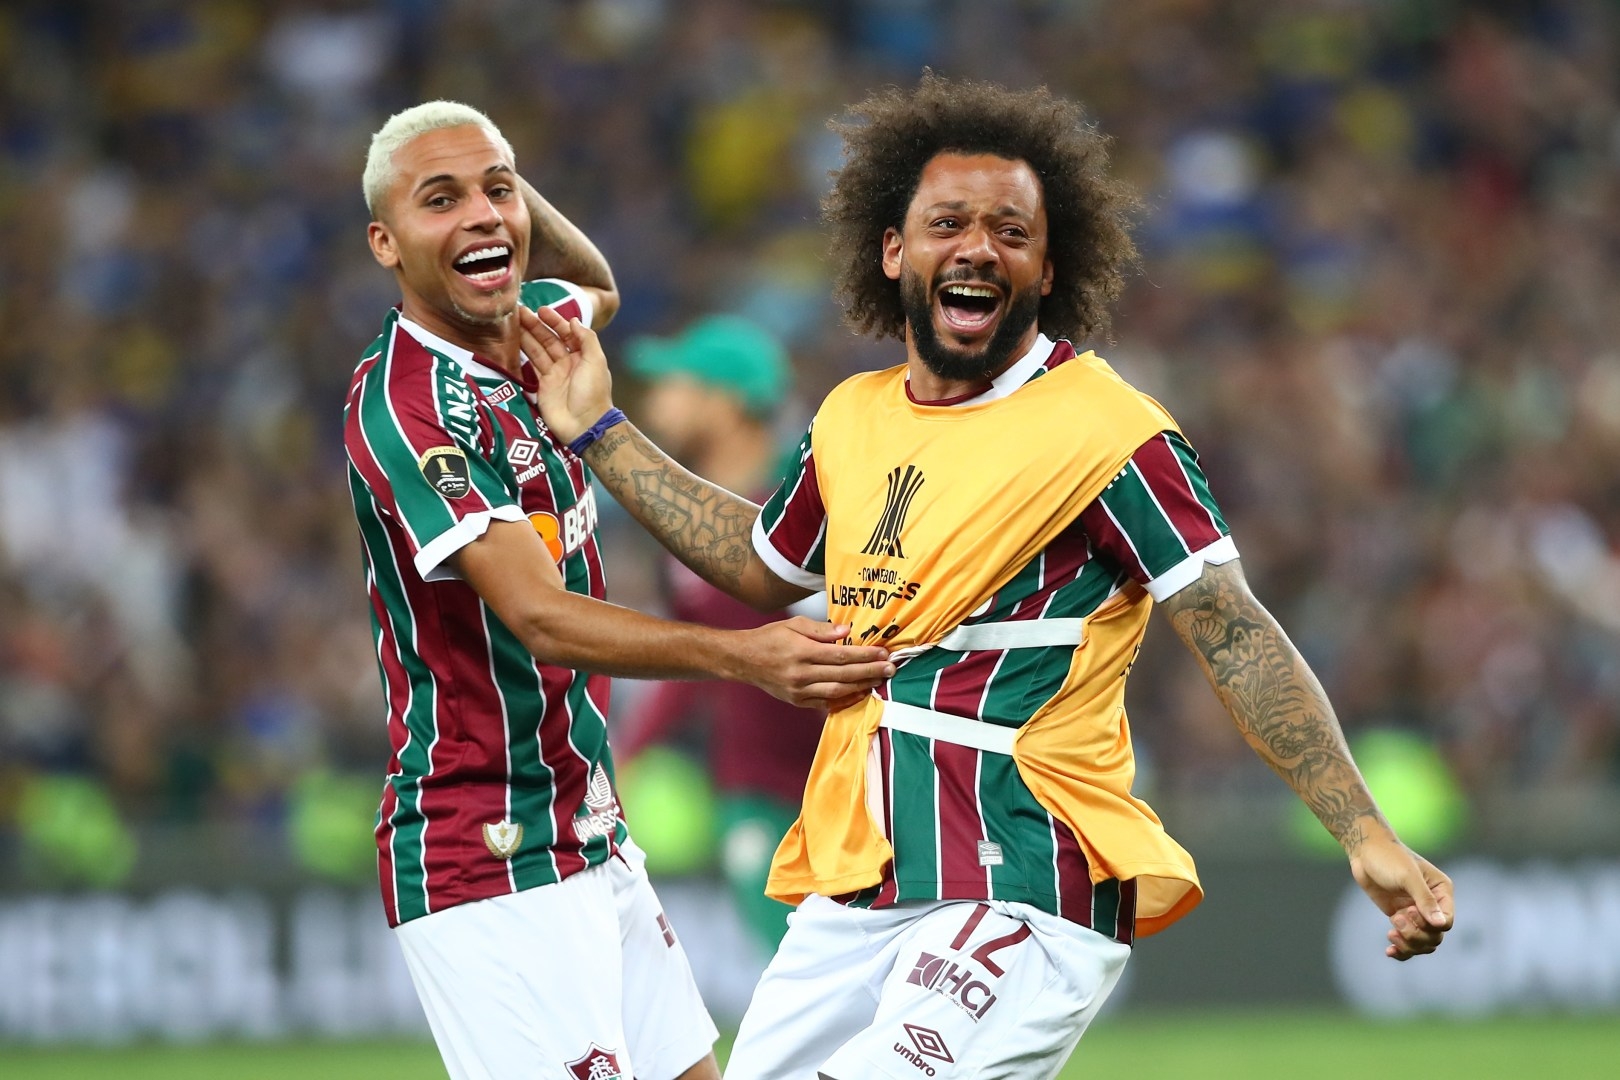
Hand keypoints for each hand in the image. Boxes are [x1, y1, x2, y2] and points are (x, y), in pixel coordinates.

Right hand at [519, 304, 613, 443]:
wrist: (584, 425)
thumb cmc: (593, 392)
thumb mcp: (596, 362)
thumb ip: (586, 339)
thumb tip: (573, 320)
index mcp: (582, 355)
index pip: (566, 333)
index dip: (554, 321)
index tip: (541, 310)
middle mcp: (568, 363)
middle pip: (549, 339)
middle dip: (535, 325)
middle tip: (519, 312)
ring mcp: (554, 374)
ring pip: (538, 350)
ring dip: (526, 336)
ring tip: (512, 323)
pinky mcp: (542, 386)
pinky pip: (531, 366)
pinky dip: (523, 354)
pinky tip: (513, 343)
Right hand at [732, 618, 894, 708]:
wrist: (743, 660)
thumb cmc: (770, 638)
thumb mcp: (793, 624)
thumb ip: (821, 629)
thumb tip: (847, 632)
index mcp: (801, 651)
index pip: (840, 654)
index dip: (864, 655)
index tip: (883, 652)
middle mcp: (801, 673)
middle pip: (843, 674)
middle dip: (870, 671)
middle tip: (890, 668)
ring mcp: (799, 690)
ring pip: (837, 691)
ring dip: (861, 686)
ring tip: (879, 680)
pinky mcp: (797, 701)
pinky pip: (825, 702)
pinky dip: (844, 699)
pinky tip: (859, 693)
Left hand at [1349, 833, 1453, 959]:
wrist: (1365, 852)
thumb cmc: (1388, 858)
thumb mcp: (1407, 876)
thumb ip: (1424, 900)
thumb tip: (1441, 925)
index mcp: (1442, 892)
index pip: (1446, 922)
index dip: (1429, 925)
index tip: (1409, 912)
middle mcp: (1433, 905)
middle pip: (1435, 936)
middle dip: (1416, 935)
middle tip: (1396, 919)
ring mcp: (1416, 913)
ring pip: (1423, 943)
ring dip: (1408, 943)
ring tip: (1391, 932)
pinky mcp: (1400, 917)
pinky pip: (1407, 941)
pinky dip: (1401, 950)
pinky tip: (1389, 951)